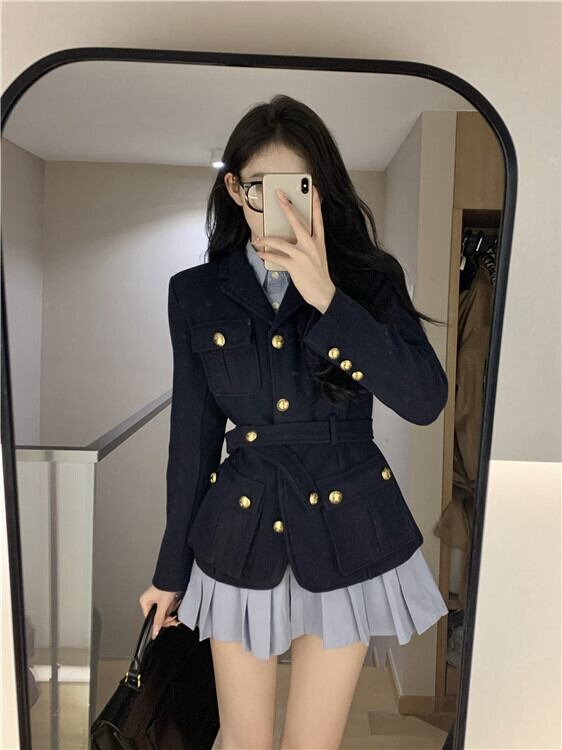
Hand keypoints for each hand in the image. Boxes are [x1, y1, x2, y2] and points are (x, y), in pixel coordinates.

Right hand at [139, 585, 183, 638]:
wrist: (174, 575)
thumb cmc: (166, 585)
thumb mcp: (163, 605)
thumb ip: (159, 619)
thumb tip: (155, 631)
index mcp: (144, 601)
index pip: (150, 618)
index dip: (160, 622)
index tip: (168, 624)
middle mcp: (148, 600)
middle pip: (157, 616)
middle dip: (167, 618)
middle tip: (174, 619)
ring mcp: (155, 599)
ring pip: (162, 612)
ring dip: (170, 613)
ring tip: (175, 610)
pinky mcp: (161, 597)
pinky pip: (165, 607)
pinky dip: (170, 607)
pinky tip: (174, 605)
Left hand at [252, 185, 335, 313]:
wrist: (323, 293)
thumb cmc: (318, 273)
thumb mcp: (317, 255)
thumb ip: (307, 243)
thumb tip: (290, 236)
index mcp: (319, 240)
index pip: (318, 217)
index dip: (316, 202)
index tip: (313, 188)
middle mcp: (312, 245)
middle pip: (297, 221)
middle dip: (287, 206)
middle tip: (279, 195)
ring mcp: (303, 255)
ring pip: (280, 241)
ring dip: (266, 239)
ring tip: (258, 239)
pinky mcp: (294, 265)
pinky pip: (276, 256)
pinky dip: (266, 255)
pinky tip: (260, 253)